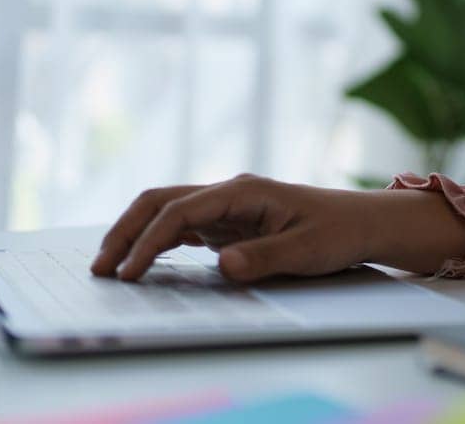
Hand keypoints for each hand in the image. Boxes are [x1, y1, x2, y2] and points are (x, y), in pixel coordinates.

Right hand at [90, 173, 464, 282]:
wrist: (364, 222)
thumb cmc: (340, 232)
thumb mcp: (309, 250)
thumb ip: (265, 257)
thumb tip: (221, 266)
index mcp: (245, 191)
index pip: (181, 212)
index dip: (149, 242)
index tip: (130, 274)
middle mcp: (230, 192)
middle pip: (161, 201)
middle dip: (126, 231)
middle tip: (100, 269)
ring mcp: (227, 206)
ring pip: (167, 212)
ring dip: (136, 236)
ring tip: (110, 270)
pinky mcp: (229, 222)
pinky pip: (182, 228)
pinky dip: (157, 243)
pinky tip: (142, 266)